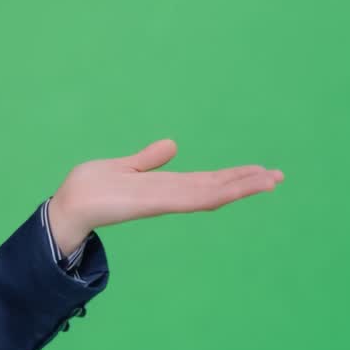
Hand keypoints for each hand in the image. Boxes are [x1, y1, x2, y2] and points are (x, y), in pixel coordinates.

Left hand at [46, 139, 284, 255]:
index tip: (260, 170)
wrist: (69, 204)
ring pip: (210, 194)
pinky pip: (187, 198)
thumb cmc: (91, 188)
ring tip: (270, 180)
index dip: (233, 176)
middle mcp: (168, 195)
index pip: (205, 181)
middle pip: (215, 187)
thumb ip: (148, 159)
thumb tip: (172, 145)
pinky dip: (212, 194)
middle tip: (280, 176)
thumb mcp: (124, 167)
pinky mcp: (152, 203)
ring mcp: (163, 200)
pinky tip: (232, 191)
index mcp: (163, 186)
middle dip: (246, 182)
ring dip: (240, 187)